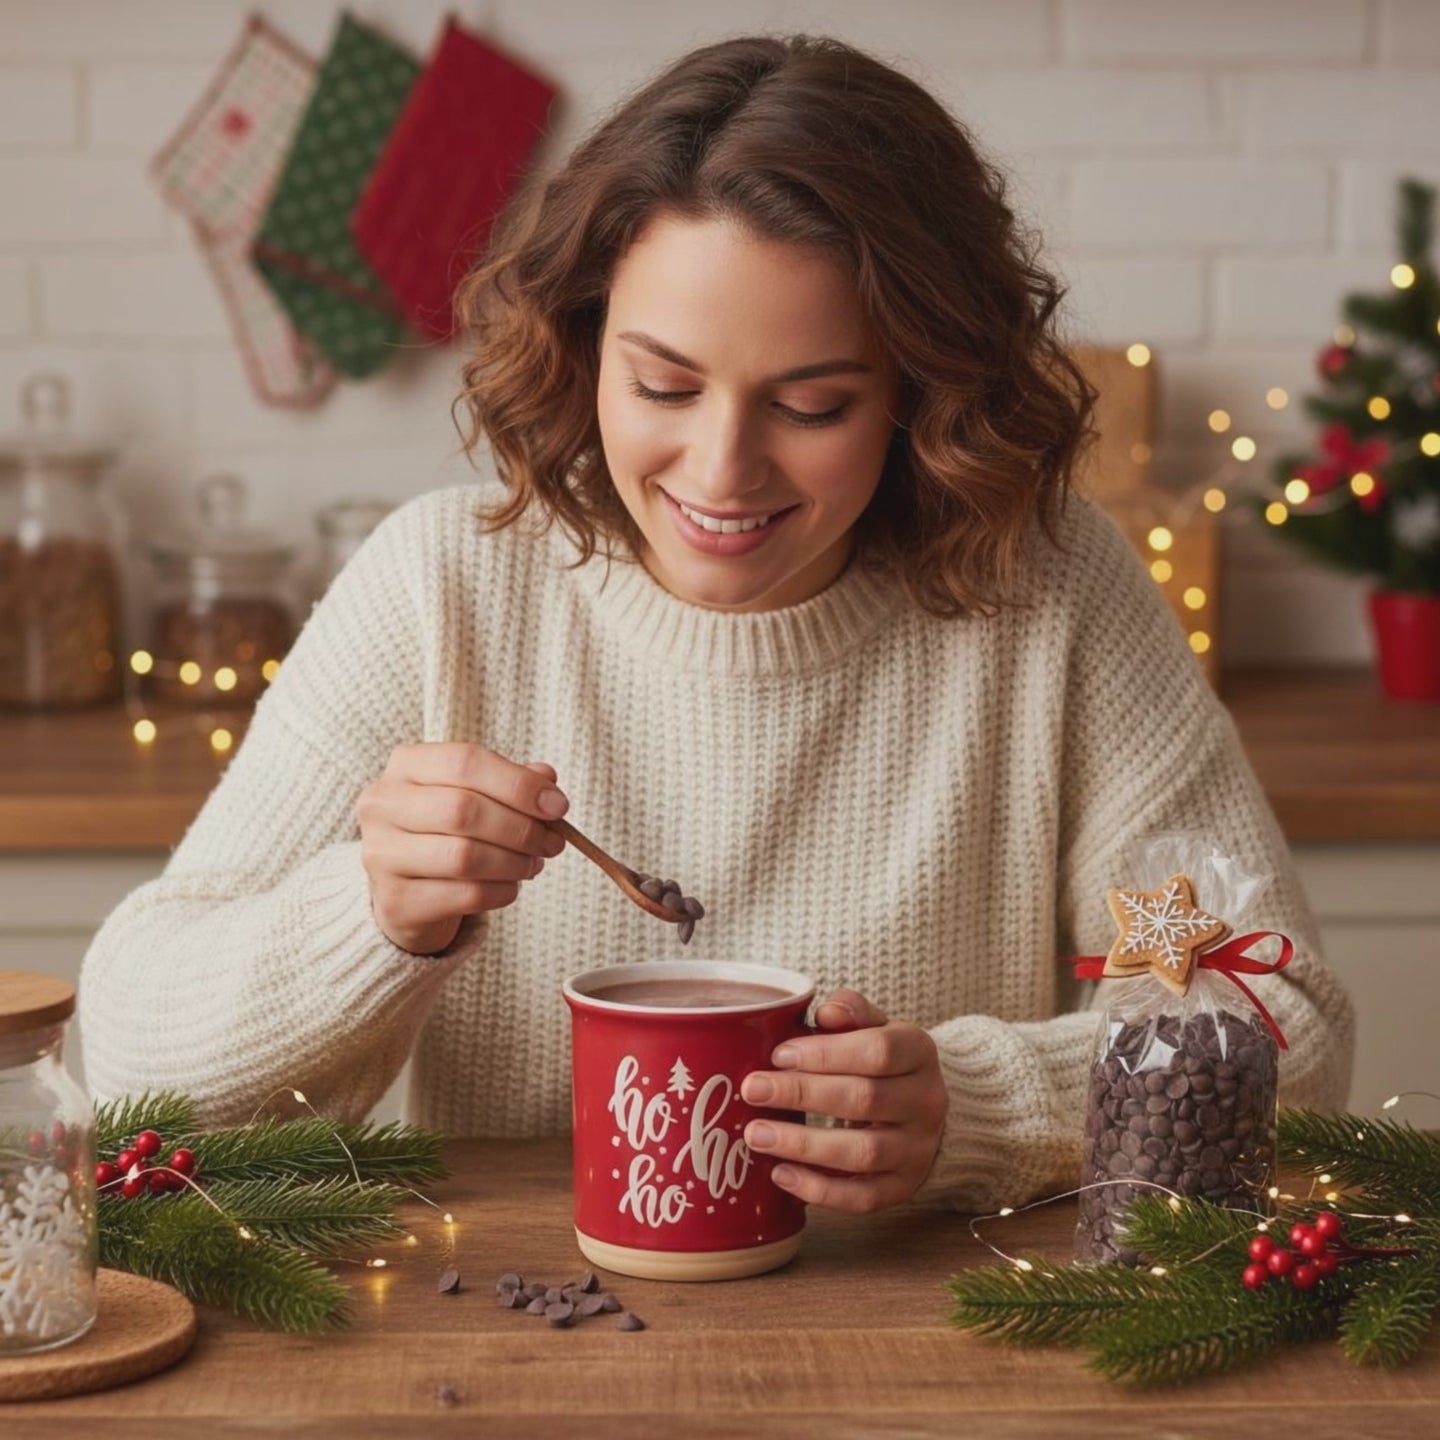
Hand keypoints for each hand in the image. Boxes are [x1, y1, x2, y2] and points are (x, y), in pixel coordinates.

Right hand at [358, 744, 567, 954]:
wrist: (406, 890)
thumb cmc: (446, 831)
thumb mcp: (477, 795)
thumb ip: (512, 783)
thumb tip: (548, 782)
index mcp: (405, 765)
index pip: (465, 762)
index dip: (518, 784)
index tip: (558, 806)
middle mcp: (382, 805)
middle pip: (464, 810)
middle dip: (521, 828)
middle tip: (552, 842)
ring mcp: (381, 855)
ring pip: (464, 856)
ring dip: (514, 862)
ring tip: (533, 864)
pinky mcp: (395, 901)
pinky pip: (464, 895)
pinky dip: (501, 891)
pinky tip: (510, 886)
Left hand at [739, 988, 946, 1213]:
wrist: (923, 1110)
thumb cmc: (884, 1063)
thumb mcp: (876, 1026)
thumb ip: (851, 1012)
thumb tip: (826, 1012)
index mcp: (920, 1052)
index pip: (878, 1050)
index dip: (825, 1053)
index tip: (779, 1054)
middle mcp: (926, 1102)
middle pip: (864, 1099)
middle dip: (802, 1094)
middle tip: (752, 1090)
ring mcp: (918, 1149)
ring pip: (862, 1153)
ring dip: (804, 1145)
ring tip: (756, 1135)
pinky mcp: (903, 1188)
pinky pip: (862, 1197)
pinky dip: (819, 1190)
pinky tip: (781, 1174)